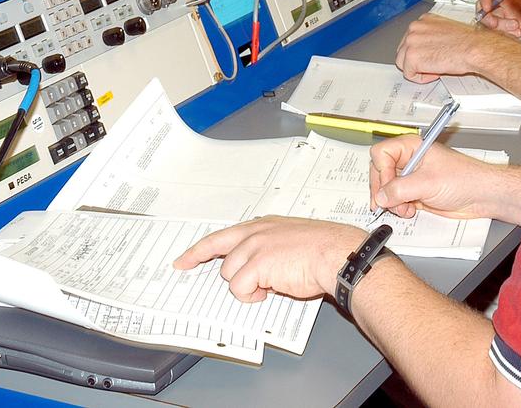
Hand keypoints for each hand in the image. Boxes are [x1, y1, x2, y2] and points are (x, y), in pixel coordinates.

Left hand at [173, 217, 366, 301]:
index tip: (184, 258)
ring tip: (270, 285)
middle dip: (198, 259)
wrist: (336, 254)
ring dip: (246, 285)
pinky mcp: (257, 265)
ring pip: (230, 274)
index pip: (224, 235)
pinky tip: (270, 291)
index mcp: (264, 225)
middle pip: (216, 250)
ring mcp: (254, 247)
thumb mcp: (292, 241)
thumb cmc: (324, 250)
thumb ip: (271, 249)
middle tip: (183, 265)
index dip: (201, 248)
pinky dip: (252, 296)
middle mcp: (256, 233)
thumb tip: (261, 271)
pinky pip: (241, 289)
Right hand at [369, 136, 495, 220]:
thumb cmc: (465, 179)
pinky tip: (410, 210)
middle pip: (380, 172)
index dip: (381, 172)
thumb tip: (381, 196)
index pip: (381, 154)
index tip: (389, 187)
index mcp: (411, 147)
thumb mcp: (428, 182)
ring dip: (391, 202)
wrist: (482, 196)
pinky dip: (398, 208)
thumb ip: (400, 189)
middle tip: (390, 203)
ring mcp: (411, 177)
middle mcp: (409, 160)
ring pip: (386, 189)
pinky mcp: (415, 192)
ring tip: (404, 208)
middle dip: (384, 190)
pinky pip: (396, 200)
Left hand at [395, 13, 491, 81]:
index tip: (430, 56)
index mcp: (423, 20)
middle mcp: (414, 28)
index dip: (422, 51)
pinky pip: (409, 74)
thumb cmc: (468, 42)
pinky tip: (435, 73)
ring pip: (403, 63)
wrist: (473, 48)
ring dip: (417, 69)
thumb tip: (430, 47)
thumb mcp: (447, 31)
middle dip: (417, 61)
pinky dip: (421, 78)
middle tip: (432, 65)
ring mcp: (411, 42)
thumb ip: (433, 36)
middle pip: (404, 50)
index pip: (411, 39)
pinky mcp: (412, 58)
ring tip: (434, 69)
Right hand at [477, 0, 520, 33]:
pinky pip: (505, 30)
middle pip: (489, 8)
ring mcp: (514, 13)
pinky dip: (508, 33)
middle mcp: (511, 0)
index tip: (485, 8)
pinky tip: (518, 32)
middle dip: (492, 17)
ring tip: (515, 28)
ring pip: (496, 21)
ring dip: (502, 27)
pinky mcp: (519, 26)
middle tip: (498, 24)